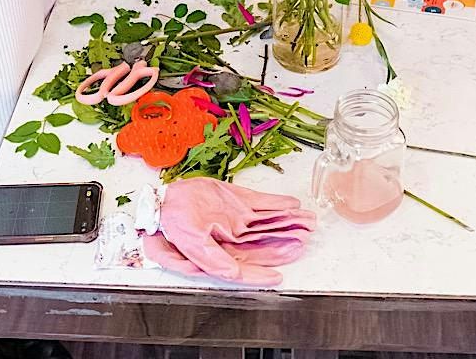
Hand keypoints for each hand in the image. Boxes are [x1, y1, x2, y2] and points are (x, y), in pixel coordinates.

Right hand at [143, 177, 314, 284]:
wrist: (166, 200)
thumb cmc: (174, 224)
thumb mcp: (190, 244)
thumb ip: (212, 260)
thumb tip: (232, 274)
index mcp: (224, 252)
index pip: (249, 266)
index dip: (264, 272)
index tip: (280, 275)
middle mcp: (235, 237)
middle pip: (265, 243)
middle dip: (286, 241)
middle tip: (307, 237)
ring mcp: (238, 217)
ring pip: (268, 222)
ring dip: (288, 222)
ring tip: (308, 221)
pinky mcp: (238, 200)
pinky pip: (261, 203)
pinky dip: (277, 203)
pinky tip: (292, 204)